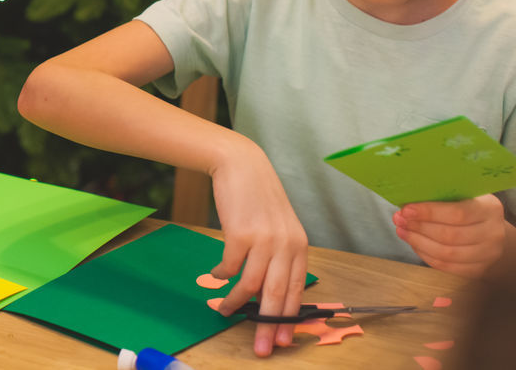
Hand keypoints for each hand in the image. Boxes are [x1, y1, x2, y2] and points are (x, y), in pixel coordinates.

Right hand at [209, 140, 307, 357]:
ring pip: (250, 284)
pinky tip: (216, 275)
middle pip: (277, 294)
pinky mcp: (240, 233)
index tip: (283, 339)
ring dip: (236, 302)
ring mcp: (264, 239)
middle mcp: (286, 245)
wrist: (242, 166)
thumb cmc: (258, 197)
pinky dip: (221, 275)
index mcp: (299, 246)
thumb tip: (268, 288)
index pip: (296, 290)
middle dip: (269, 325)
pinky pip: (230, 266)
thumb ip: (280, 254)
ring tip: (225, 311)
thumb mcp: (279, 226)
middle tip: (262, 348)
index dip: (289, 318)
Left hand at [394, 194, 506, 275]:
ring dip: (418, 242)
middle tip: (399, 220)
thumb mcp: (460, 195)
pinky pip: (446, 266)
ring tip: (402, 231)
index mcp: (490, 208)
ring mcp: (488, 254)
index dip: (429, 213)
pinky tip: (414, 243)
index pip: (458, 213)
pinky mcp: (478, 269)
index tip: (406, 210)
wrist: (488, 230)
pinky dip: (425, 255)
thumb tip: (406, 205)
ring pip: (447, 254)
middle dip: (419, 228)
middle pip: (450, 236)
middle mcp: (494, 233)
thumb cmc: (467, 206)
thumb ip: (439, 197)